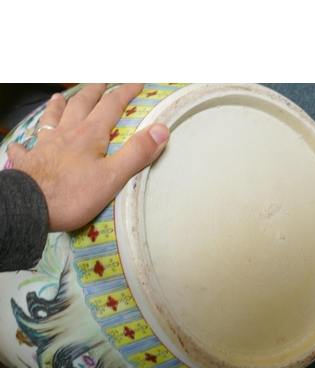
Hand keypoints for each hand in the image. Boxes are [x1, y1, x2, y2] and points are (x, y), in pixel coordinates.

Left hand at [7, 83, 169, 231]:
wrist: (31, 206)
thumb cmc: (74, 194)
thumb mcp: (114, 176)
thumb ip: (137, 153)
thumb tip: (162, 129)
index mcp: (90, 135)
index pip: (110, 106)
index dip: (125, 93)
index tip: (136, 83)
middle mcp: (66, 133)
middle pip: (81, 105)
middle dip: (94, 91)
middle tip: (101, 82)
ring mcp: (44, 146)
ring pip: (52, 118)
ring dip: (58, 106)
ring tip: (60, 97)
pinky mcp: (28, 162)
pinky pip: (25, 147)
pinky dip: (25, 143)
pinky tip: (20, 144)